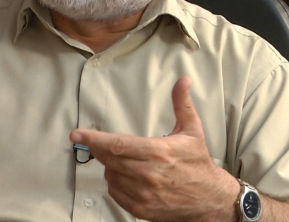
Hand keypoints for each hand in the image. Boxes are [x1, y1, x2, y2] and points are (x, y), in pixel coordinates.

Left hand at [69, 77, 237, 221]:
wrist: (211, 200)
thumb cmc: (198, 164)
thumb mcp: (192, 130)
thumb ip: (182, 104)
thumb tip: (183, 81)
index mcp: (158, 153)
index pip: (117, 145)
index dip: (94, 139)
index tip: (77, 134)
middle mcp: (149, 175)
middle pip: (110, 159)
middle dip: (97, 149)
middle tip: (93, 141)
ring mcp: (145, 194)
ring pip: (111, 175)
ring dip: (110, 166)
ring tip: (126, 160)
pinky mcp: (142, 209)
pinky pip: (116, 193)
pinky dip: (116, 183)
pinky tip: (127, 176)